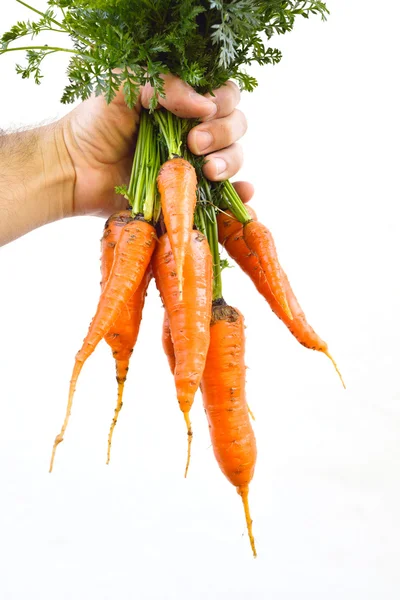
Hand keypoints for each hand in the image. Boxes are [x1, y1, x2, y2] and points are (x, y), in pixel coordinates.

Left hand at [61, 74, 253, 217]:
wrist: (73, 170)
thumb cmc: (93, 124)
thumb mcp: (123, 86)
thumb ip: (163, 86)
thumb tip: (204, 105)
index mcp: (181, 103)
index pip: (222, 95)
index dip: (223, 101)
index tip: (204, 112)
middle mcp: (192, 132)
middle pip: (234, 126)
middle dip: (223, 133)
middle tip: (193, 143)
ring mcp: (192, 165)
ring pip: (234, 157)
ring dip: (230, 161)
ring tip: (206, 170)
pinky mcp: (187, 194)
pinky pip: (225, 195)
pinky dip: (240, 194)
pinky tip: (243, 191)